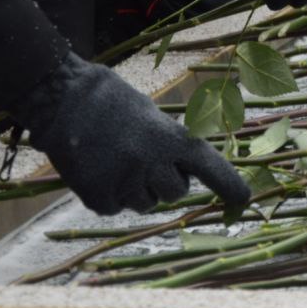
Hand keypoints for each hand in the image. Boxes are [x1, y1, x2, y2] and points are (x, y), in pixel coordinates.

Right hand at [10, 54, 250, 214]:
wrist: (63, 100)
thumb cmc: (111, 102)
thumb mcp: (151, 115)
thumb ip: (171, 144)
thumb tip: (187, 170)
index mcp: (170, 138)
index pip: (210, 167)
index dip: (229, 185)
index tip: (243, 199)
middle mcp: (152, 163)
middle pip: (175, 193)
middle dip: (166, 182)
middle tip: (146, 161)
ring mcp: (124, 182)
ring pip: (145, 204)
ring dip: (137, 190)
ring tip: (118, 160)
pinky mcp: (97, 197)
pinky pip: (115, 207)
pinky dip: (110, 194)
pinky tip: (99, 169)